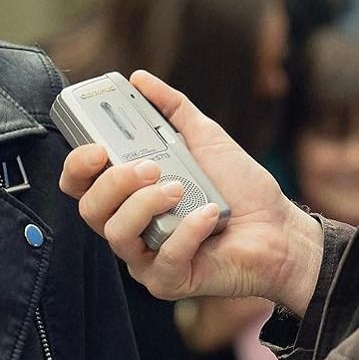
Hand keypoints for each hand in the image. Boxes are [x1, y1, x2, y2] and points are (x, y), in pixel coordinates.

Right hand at [59, 70, 323, 313]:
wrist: (281, 228)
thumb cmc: (241, 189)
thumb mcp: (205, 137)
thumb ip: (172, 108)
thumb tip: (139, 78)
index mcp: (128, 195)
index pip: (80, 185)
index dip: (77, 166)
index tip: (98, 147)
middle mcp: (129, 227)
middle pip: (89, 209)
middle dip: (114, 184)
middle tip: (150, 167)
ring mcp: (145, 258)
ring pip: (116, 235)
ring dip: (145, 205)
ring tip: (180, 189)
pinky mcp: (168, 281)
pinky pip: (162, 259)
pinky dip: (186, 232)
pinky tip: (209, 214)